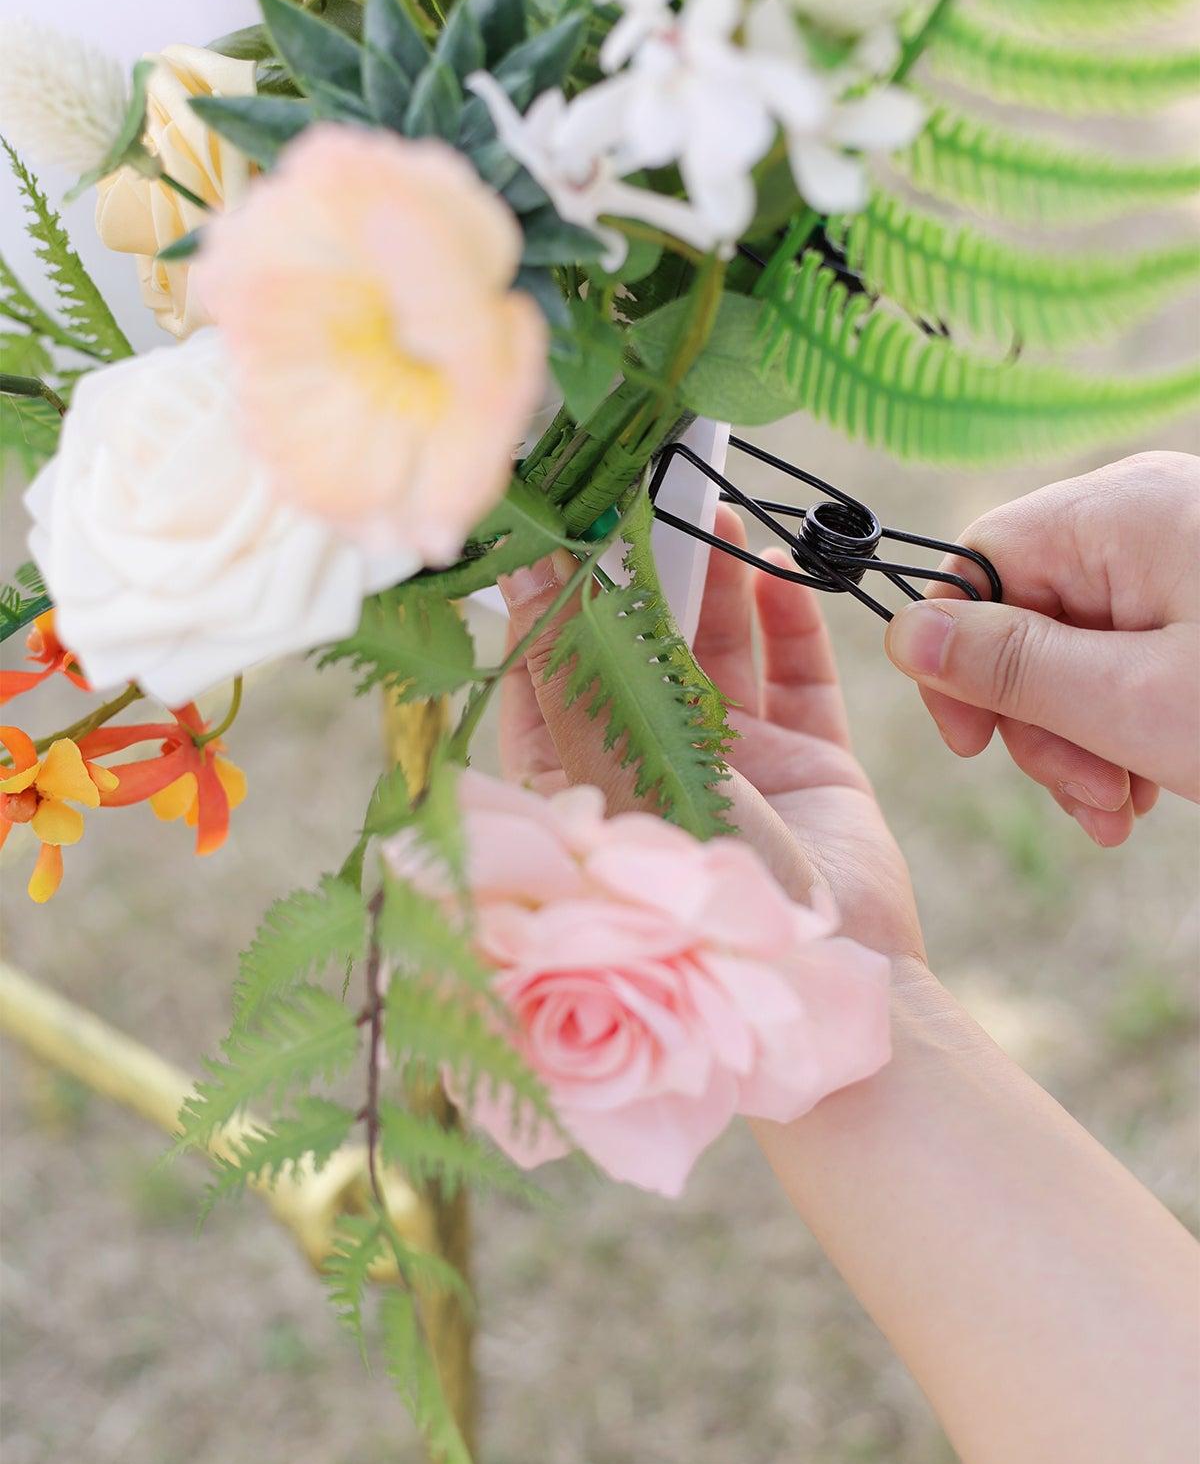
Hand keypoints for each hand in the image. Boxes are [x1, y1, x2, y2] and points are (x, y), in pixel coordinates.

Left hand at [498, 504, 921, 964]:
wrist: (820, 975)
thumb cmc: (686, 889)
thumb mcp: (607, 765)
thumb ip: (568, 663)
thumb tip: (518, 567)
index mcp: (581, 783)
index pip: (548, 672)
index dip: (548, 596)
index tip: (552, 518)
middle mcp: (652, 768)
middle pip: (639, 648)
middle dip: (640, 570)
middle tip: (644, 488)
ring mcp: (736, 765)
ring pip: (720, 649)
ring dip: (715, 579)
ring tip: (711, 504)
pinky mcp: (812, 765)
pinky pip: (799, 675)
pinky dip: (790, 617)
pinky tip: (779, 561)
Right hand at [884, 451, 1199, 844]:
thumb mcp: (1138, 702)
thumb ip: (1010, 668)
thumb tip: (905, 633)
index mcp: (1117, 510)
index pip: (977, 565)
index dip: (957, 662)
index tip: (973, 746)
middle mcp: (1143, 512)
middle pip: (1028, 614)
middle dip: (1041, 722)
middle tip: (1092, 803)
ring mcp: (1182, 550)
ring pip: (1080, 644)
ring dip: (1085, 738)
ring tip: (1126, 811)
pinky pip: (1134, 648)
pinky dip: (1131, 719)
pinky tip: (1154, 784)